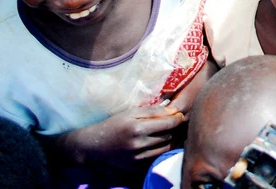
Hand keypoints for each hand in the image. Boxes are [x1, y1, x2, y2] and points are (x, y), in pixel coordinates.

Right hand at [61, 102, 183, 166]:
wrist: (96, 146)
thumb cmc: (115, 124)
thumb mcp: (131, 112)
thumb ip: (153, 110)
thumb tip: (173, 109)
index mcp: (137, 128)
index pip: (169, 123)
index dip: (177, 118)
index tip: (179, 115)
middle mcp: (138, 144)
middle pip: (169, 136)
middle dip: (173, 129)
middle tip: (171, 123)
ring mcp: (137, 158)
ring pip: (165, 148)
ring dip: (169, 140)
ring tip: (165, 133)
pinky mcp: (136, 167)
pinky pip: (157, 158)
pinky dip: (161, 150)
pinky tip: (157, 143)